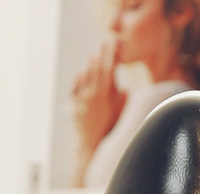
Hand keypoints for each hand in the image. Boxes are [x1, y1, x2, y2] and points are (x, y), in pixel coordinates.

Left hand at [72, 40, 126, 156]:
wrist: (90, 145)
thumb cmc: (109, 132)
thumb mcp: (120, 116)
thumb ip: (122, 101)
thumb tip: (124, 89)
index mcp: (106, 96)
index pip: (110, 68)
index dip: (112, 54)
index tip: (114, 43)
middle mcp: (93, 94)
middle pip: (97, 67)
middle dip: (102, 53)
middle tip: (105, 42)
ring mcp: (82, 98)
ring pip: (85, 74)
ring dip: (90, 64)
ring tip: (94, 56)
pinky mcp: (75, 103)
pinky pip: (76, 85)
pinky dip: (80, 77)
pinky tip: (83, 73)